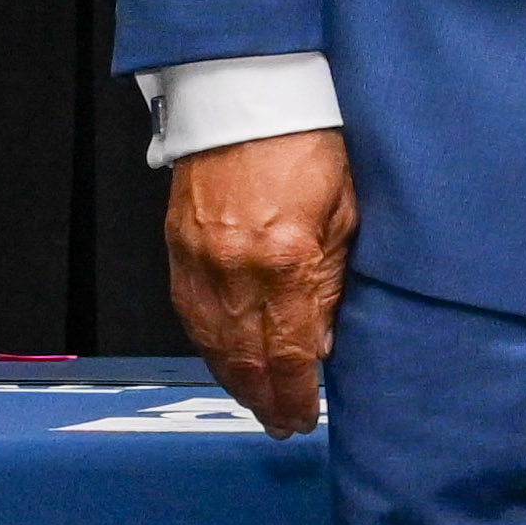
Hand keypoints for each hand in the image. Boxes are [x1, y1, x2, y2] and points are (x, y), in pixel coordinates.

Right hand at [166, 127, 355, 437]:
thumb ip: (334, 281)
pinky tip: (225, 361)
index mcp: (285, 260)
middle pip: (246, 358)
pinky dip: (209, 346)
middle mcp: (235, 269)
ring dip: (235, 380)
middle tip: (281, 425)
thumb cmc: (309, 144)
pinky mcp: (178, 249)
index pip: (289, 353)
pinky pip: (190, 315)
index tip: (304, 418)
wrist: (249, 99)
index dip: (296, 394)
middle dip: (265, 399)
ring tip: (256, 403)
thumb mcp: (347, 213)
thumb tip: (323, 341)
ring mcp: (199, 261)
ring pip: (213, 343)